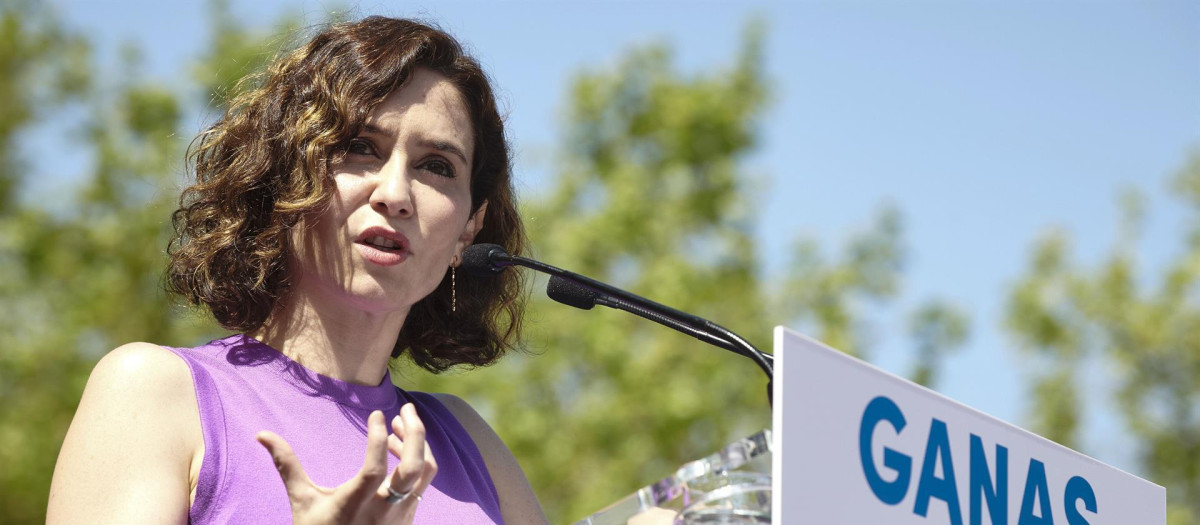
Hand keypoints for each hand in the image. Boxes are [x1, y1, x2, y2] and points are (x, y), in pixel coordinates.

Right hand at [256, 403, 437, 524]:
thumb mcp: (303, 501)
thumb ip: (288, 465)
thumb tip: (262, 435)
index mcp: (354, 505)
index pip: (375, 468)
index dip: (378, 439)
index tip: (376, 415)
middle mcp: (384, 511)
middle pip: (414, 467)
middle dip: (416, 433)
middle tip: (406, 409)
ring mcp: (400, 515)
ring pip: (425, 473)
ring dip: (418, 445)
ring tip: (399, 426)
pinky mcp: (409, 517)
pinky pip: (422, 483)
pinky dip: (417, 460)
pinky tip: (398, 450)